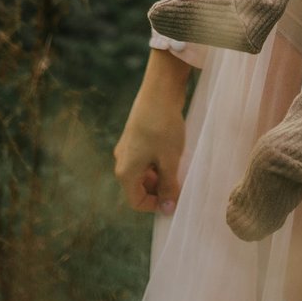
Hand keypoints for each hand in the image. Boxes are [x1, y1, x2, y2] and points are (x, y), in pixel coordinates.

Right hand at [113, 49, 190, 215]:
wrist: (159, 91)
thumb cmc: (163, 127)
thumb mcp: (169, 161)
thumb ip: (168, 187)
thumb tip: (168, 209)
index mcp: (126, 171)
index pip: (136, 202)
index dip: (156, 206)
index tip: (175, 200)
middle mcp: (122, 161)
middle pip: (138, 187)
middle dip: (159, 190)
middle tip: (179, 184)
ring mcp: (127, 147)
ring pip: (142, 172)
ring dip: (159, 176)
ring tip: (178, 168)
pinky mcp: (135, 136)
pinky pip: (144, 158)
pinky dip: (157, 162)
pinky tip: (173, 153)